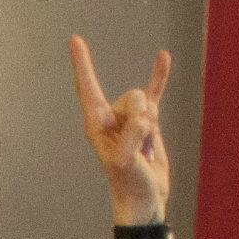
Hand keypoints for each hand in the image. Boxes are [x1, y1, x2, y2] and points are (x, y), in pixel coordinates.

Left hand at [69, 36, 169, 220]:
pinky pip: (155, 93)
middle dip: (141, 118)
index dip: (82, 64)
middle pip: (133, 97)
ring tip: (145, 148)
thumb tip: (145, 111)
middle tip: (137, 147)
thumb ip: (134, 131)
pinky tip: (163, 57)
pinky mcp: (147, 121)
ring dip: (152, 124)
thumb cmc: (129, 182)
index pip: (88, 88)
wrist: (145, 198)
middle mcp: (111, 117)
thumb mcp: (126, 158)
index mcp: (96, 124)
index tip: (74, 40)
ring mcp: (129, 118)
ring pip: (147, 102)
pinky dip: (159, 76)